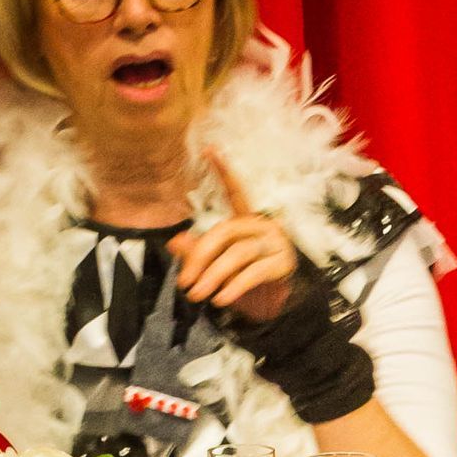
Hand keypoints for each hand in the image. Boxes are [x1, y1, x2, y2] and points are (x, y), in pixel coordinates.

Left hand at [168, 152, 296, 320]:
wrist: (281, 307)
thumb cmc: (250, 281)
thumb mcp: (220, 268)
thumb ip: (199, 254)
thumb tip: (174, 242)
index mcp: (248, 220)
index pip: (235, 192)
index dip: (224, 172)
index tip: (209, 149)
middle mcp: (262, 227)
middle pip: (226, 231)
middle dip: (200, 256)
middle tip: (184, 281)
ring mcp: (275, 245)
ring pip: (238, 253)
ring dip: (213, 275)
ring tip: (197, 294)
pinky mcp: (282, 265)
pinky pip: (253, 273)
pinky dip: (233, 287)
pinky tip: (219, 299)